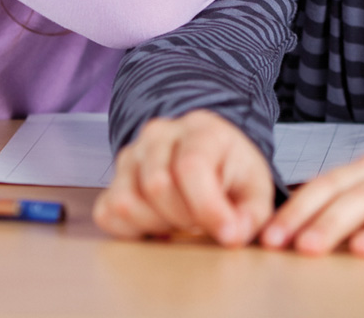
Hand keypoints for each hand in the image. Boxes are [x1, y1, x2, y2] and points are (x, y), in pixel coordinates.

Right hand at [92, 111, 274, 246]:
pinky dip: (131, 230)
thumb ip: (253, 214)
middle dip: (184, 218)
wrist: (209, 160)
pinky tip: (158, 225)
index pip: (190, 166)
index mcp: (200, 129)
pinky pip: (108, 213)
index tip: (228, 234)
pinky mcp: (113, 180)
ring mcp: (131, 155)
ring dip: (156, 225)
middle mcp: (159, 134)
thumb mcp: (255, 189)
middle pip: (157, 185)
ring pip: (126, 201)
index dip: (208, 207)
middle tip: (202, 223)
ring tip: (180, 221)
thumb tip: (233, 234)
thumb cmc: (232, 174)